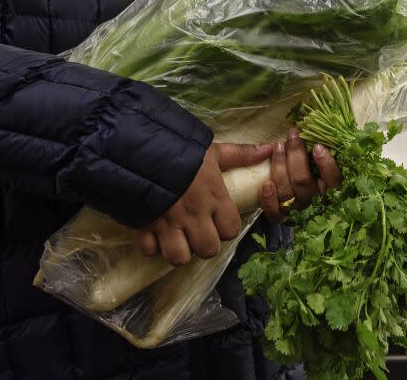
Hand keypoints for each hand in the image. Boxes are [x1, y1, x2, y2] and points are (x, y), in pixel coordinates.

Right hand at [136, 142, 272, 265]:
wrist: (139, 148)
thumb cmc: (181, 150)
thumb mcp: (212, 150)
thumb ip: (240, 154)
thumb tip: (268, 149)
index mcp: (214, 197)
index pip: (231, 230)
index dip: (226, 228)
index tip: (218, 219)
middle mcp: (194, 215)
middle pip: (208, 250)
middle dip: (204, 244)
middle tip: (197, 231)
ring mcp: (168, 224)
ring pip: (180, 258)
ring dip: (179, 250)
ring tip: (177, 238)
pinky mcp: (144, 227)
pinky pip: (150, 251)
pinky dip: (152, 246)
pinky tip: (155, 233)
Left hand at [261, 127, 341, 222]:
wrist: (296, 200)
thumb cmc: (313, 171)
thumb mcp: (323, 160)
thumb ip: (323, 152)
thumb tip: (320, 139)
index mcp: (332, 192)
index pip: (334, 182)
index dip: (326, 165)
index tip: (317, 147)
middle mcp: (316, 204)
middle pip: (304, 182)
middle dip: (296, 155)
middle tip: (293, 136)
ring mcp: (298, 211)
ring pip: (287, 192)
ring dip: (279, 167)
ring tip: (278, 146)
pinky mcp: (282, 218)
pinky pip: (276, 213)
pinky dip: (269, 199)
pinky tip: (266, 184)